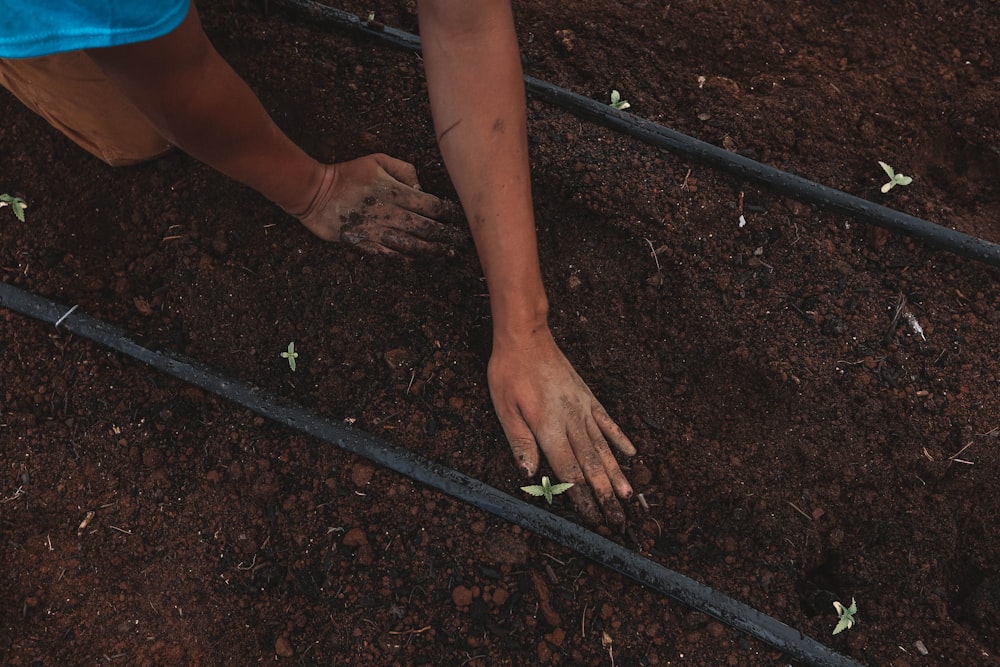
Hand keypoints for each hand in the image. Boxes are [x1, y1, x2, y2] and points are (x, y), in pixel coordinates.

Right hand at [295, 153, 463, 254]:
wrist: (314, 192)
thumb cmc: (348, 173)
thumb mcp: (377, 160)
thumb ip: (403, 169)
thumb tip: (421, 188)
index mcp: (393, 191)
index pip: (429, 204)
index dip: (446, 212)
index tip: (456, 218)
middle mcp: (387, 212)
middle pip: (424, 227)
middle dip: (444, 235)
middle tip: (457, 241)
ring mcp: (375, 229)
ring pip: (409, 244)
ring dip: (429, 250)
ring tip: (443, 253)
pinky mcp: (362, 242)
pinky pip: (387, 253)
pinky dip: (404, 258)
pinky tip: (416, 260)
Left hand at [488, 328, 635, 529]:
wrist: (526, 337)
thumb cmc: (510, 372)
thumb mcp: (504, 409)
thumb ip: (520, 443)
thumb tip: (529, 475)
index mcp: (549, 428)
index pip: (568, 471)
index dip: (581, 498)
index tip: (593, 519)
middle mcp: (571, 422)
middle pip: (591, 466)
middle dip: (604, 496)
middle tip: (618, 519)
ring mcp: (583, 409)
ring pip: (603, 448)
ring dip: (616, 474)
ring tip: (630, 496)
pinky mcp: (587, 397)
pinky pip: (607, 422)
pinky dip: (620, 440)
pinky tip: (631, 454)